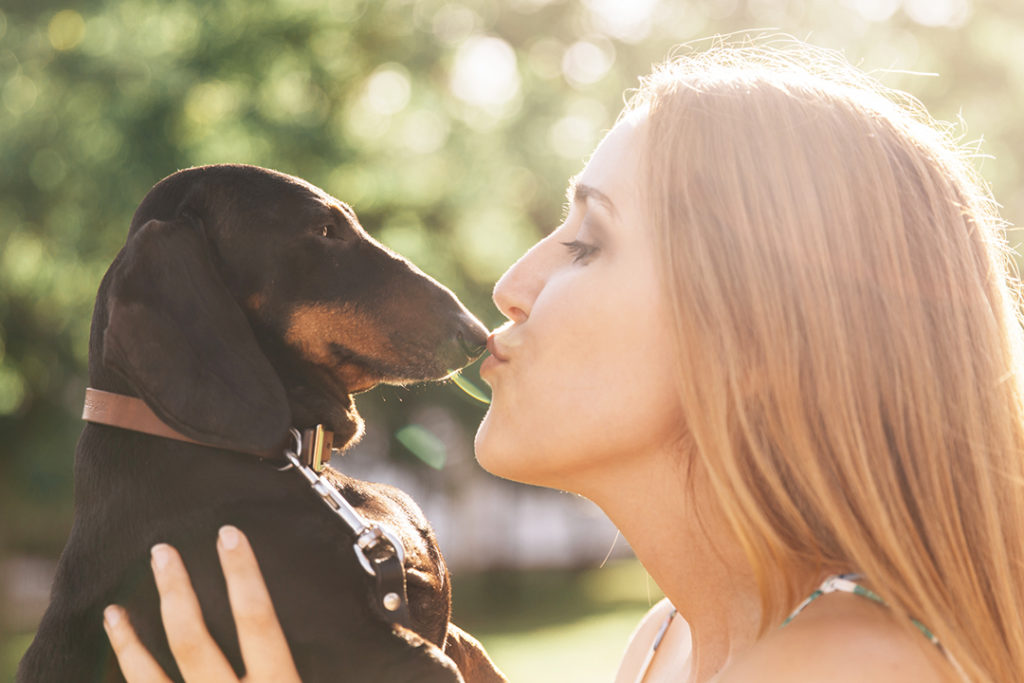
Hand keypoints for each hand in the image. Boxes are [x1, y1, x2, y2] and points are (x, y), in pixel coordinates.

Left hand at [102, 525, 300, 681]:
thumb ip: (306, 665)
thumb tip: (317, 616)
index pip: (257, 620)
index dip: (242, 574)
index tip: (229, 535)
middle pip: (194, 641)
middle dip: (175, 592)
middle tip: (161, 552)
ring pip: (151, 677)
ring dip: (130, 641)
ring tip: (115, 610)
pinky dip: (126, 671)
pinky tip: (115, 656)